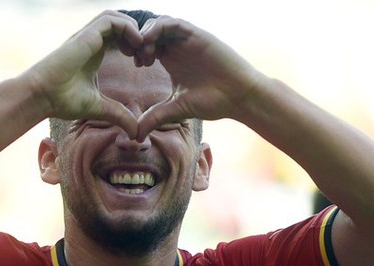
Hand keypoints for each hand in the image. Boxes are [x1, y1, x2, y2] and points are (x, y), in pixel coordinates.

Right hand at [25, 10, 143, 138]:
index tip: (143, 65)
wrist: (42, 96)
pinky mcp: (85, 35)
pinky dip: (127, 28)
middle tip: (145, 57)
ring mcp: (88, 36)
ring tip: (141, 49)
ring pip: (117, 18)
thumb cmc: (62, 101)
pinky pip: (111, 20)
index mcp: (95, 53)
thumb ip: (119, 115)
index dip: (136, 46)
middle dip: (139, 37)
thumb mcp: (100, 108)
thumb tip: (136, 133)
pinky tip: (135, 45)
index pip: (120, 37)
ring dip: (134, 30)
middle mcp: (92, 41)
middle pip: (121, 25)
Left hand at [134, 15, 263, 139]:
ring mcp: (186, 40)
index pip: (147, 46)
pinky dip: (158, 27)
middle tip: (139, 60)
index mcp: (171, 60)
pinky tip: (151, 41)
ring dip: (147, 34)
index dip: (137, 51)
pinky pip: (172, 23)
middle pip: (150, 32)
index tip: (136, 66)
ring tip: (146, 53)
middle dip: (139, 42)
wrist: (238, 96)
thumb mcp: (176, 109)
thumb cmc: (213, 102)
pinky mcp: (196, 35)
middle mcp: (177, 48)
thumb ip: (155, 117)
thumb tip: (135, 135)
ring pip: (159, 24)